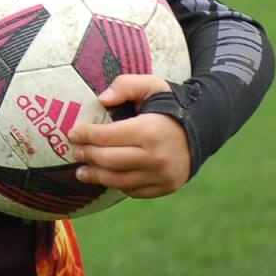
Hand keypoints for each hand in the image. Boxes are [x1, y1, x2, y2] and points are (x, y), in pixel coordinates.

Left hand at [66, 75, 190, 198]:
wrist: (203, 130)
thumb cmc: (170, 106)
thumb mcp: (151, 85)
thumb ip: (124, 86)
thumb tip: (101, 100)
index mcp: (149, 131)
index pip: (107, 137)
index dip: (85, 135)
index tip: (72, 133)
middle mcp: (156, 157)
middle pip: (109, 161)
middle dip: (87, 155)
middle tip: (76, 152)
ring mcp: (162, 175)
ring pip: (119, 181)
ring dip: (96, 176)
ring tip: (82, 172)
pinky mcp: (166, 187)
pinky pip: (134, 191)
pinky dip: (118, 184)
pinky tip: (108, 177)